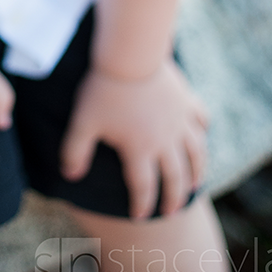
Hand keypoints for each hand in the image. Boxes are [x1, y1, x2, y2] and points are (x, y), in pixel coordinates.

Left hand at [60, 59, 207, 218]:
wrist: (131, 54)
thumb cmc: (104, 88)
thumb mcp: (82, 122)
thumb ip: (74, 151)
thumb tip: (69, 176)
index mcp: (140, 149)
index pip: (143, 186)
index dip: (141, 205)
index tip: (139, 217)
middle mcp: (165, 140)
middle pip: (175, 177)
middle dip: (173, 198)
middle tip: (171, 212)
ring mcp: (179, 120)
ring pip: (195, 153)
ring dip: (196, 172)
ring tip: (195, 184)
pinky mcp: (186, 99)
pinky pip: (200, 118)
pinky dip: (202, 129)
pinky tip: (202, 134)